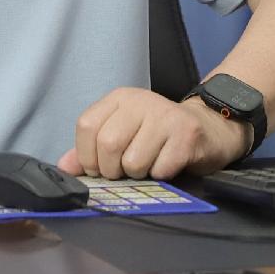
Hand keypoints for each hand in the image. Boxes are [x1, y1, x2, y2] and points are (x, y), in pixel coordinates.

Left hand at [57, 87, 248, 179]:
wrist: (210, 129)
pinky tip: (169, 165)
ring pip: (133, 162)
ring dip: (139, 174)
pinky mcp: (187, 134)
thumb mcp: (123, 134)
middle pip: (108, 145)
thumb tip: (64, 167)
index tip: (99, 167)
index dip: (87, 156)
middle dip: (113, 170)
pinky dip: (161, 176)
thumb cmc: (160, 136)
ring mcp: (165, 115)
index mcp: (120, 98)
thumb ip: (91, 150)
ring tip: (150, 164)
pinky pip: (160, 170)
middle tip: (126, 171)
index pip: (86, 126)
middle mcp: (140, 101)